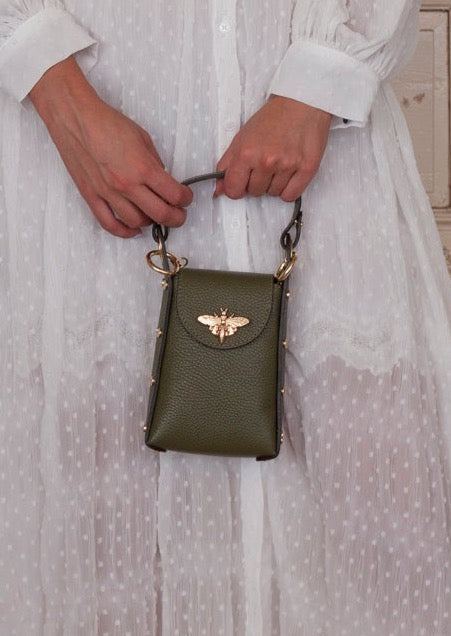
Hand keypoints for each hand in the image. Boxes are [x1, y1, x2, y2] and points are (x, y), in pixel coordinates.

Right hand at [30, 57, 191, 237]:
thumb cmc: (106, 123)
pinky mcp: (91, 196)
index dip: (186, 199)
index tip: (186, 198)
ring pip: (137, 222)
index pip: (174, 195)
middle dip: (176, 218)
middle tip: (179, 215)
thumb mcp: (142, 138)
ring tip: (154, 215)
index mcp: (142, 167)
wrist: (75, 118)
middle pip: (160, 214)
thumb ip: (155, 163)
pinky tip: (133, 229)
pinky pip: (109, 224)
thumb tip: (163, 180)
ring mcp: (108, 193)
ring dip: (151, 222)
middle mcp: (126, 184)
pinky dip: (124, 231)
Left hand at [215, 95, 331, 201]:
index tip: (242, 180)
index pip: (234, 190)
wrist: (302, 103)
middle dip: (256, 182)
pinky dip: (288, 189)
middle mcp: (267, 161)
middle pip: (255, 192)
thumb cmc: (272, 119)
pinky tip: (289, 173)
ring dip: (273, 184)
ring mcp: (288, 166)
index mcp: (247, 153)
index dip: (236, 187)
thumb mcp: (242, 137)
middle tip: (264, 164)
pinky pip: (290, 196)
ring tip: (279, 164)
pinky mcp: (307, 169)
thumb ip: (228, 164)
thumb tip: (219, 190)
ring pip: (273, 194)